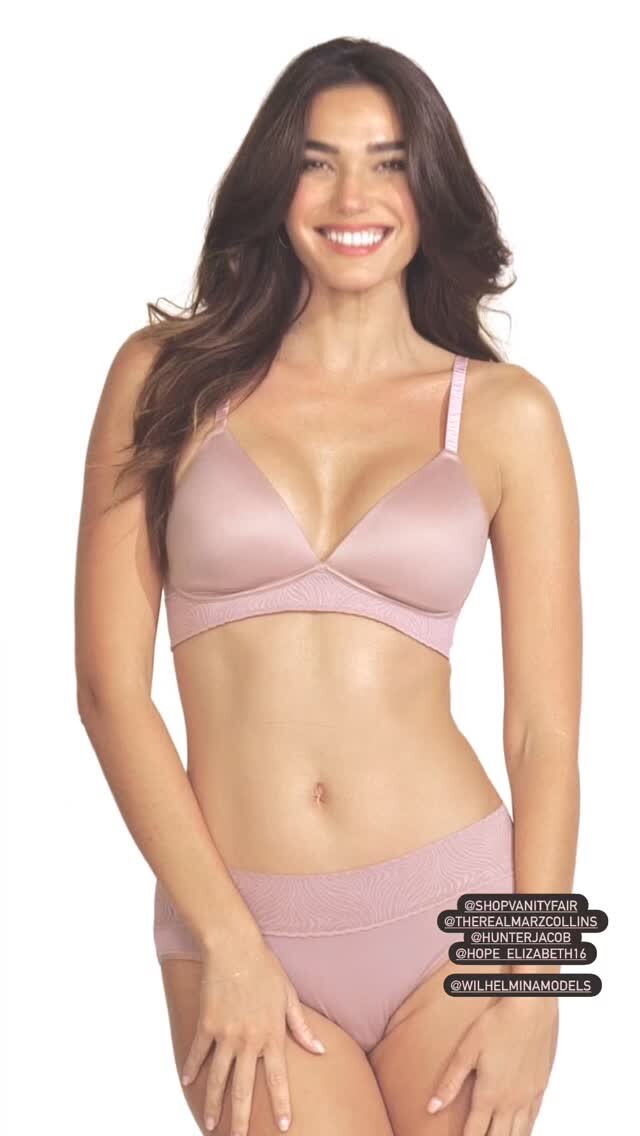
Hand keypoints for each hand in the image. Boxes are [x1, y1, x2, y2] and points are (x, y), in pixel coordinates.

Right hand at [180, 934, 326, 1134]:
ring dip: (213, 1104)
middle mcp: (248, 1039)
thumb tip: (320, 1050)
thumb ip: (301, 1027)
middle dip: (241, 1119)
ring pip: (217, 1078)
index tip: (284, 1127)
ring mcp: (225, 1034)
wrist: (234, 947)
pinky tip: (188, 1082)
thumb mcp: (289, 996)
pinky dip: (192, 1069)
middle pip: (244, 1088)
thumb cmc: (265, 968)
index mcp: (272, 1034)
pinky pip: (198, 1053)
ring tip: (210, 1125)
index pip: (279, 1078)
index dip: (281, 1104)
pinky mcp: (206, 1024)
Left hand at [426, 997, 558, 1134]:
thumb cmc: (497, 1024)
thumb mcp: (467, 1050)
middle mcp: (510, 1102)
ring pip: (519, 1134)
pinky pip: (533, 1120)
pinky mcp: (540, 1088)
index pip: (475, 1132)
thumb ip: (450, 1082)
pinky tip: (519, 1132)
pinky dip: (524, 1132)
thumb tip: (431, 1108)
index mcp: (489, 1094)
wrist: (531, 1008)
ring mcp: (528, 1097)